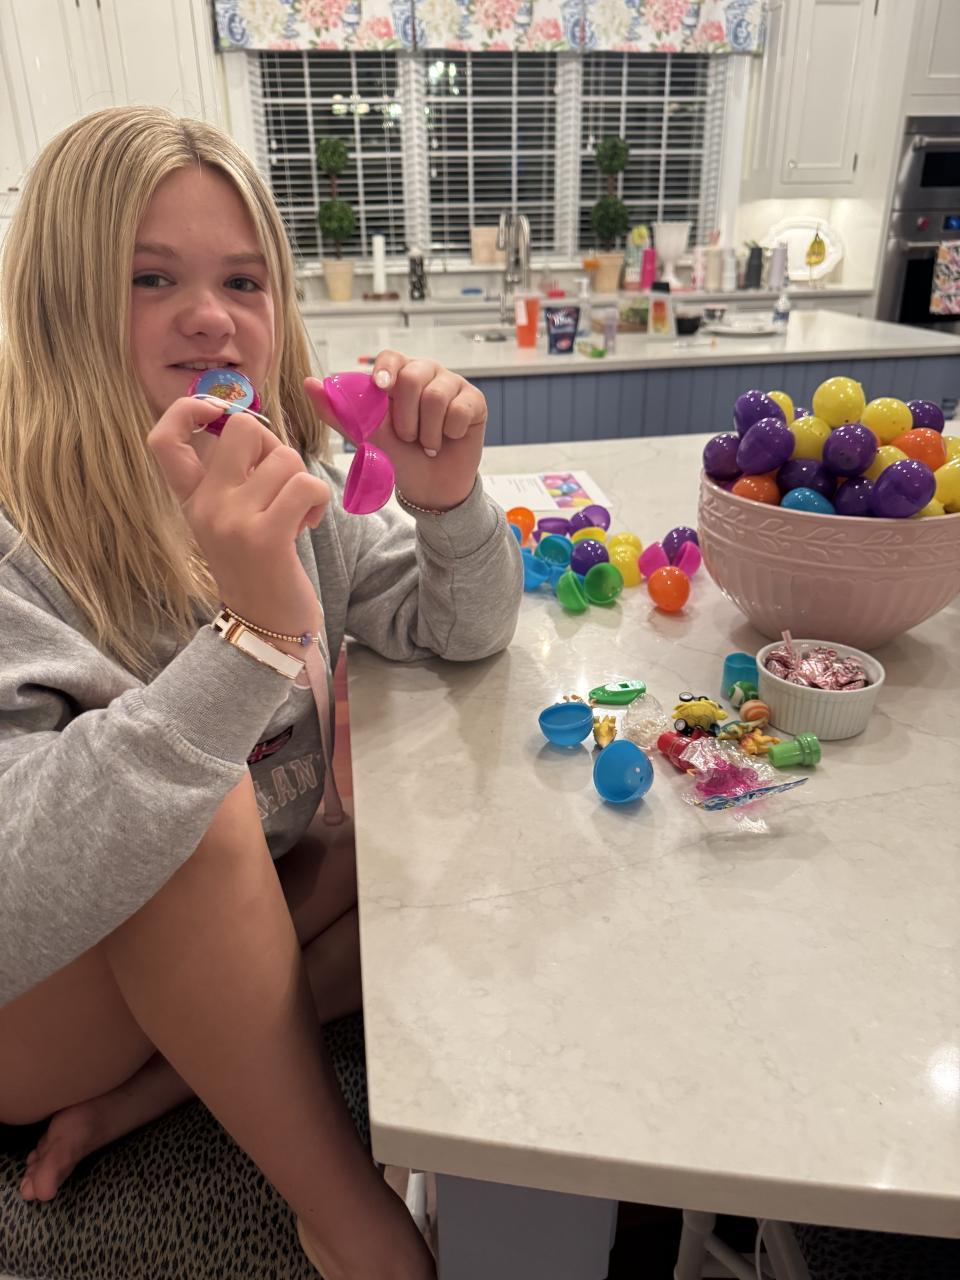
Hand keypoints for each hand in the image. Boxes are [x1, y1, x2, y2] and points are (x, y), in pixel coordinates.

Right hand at [147, 397, 328, 644]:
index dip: (188, 409)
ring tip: (297, 515)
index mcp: (191, 500)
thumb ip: (235, 478)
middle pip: (242, 428)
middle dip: (275, 446)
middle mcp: (205, 506)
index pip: (162, 438)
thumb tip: (257, 428)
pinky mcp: (266, 537)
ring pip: (285, 458)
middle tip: (280, 482)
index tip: (218, 411)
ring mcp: (233, 521)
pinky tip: (310, 523)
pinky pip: (305, 486)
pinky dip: (320, 500)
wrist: (266, 630)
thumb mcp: (231, 521)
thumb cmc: (259, 569)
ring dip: (303, 483)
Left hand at [305, 353, 486, 510]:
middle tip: (407, 437)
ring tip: (427, 444)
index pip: (390, 358)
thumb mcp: (366, 437)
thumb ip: (338, 411)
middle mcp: (426, 374)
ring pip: (436, 394)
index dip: (385, 371)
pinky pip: (460, 409)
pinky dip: (450, 432)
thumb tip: (308, 383)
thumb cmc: (398, 457)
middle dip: (406, 416)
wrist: (429, 488)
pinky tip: (449, 439)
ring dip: (427, 431)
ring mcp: (452, 385)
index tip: (380, 389)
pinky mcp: (475, 401)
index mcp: (398, 377)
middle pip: (414, 375)